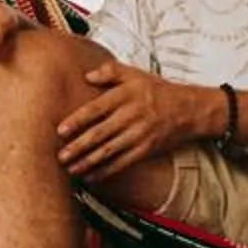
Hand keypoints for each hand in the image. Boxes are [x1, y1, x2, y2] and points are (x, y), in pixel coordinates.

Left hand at [56, 63, 212, 180]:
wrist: (188, 109)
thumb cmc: (157, 90)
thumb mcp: (135, 74)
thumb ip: (111, 71)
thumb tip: (87, 75)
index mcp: (126, 96)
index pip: (97, 109)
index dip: (78, 120)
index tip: (60, 130)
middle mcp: (132, 116)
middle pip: (100, 134)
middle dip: (78, 147)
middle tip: (59, 156)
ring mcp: (139, 135)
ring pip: (109, 151)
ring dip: (87, 162)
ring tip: (70, 169)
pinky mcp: (146, 149)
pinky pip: (122, 163)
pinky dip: (105, 171)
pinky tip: (91, 175)